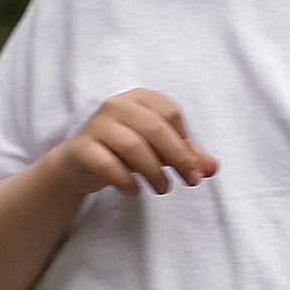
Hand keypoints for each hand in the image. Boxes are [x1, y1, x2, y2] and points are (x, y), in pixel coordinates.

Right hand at [61, 89, 216, 200]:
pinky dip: (126, 181)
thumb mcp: (157, 150)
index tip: (193, 166)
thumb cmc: (123, 151)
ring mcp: (97, 125)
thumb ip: (185, 156)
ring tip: (162, 188)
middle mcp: (116, 105)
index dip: (186, 141)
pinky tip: (134, 191)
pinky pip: (108, 164)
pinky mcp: (82, 148)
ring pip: (133, 146)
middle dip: (177, 157)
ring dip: (154, 172)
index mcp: (138, 98)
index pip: (170, 113)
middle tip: (190, 181)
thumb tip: (212, 168)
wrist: (78, 163)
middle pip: (154, 128)